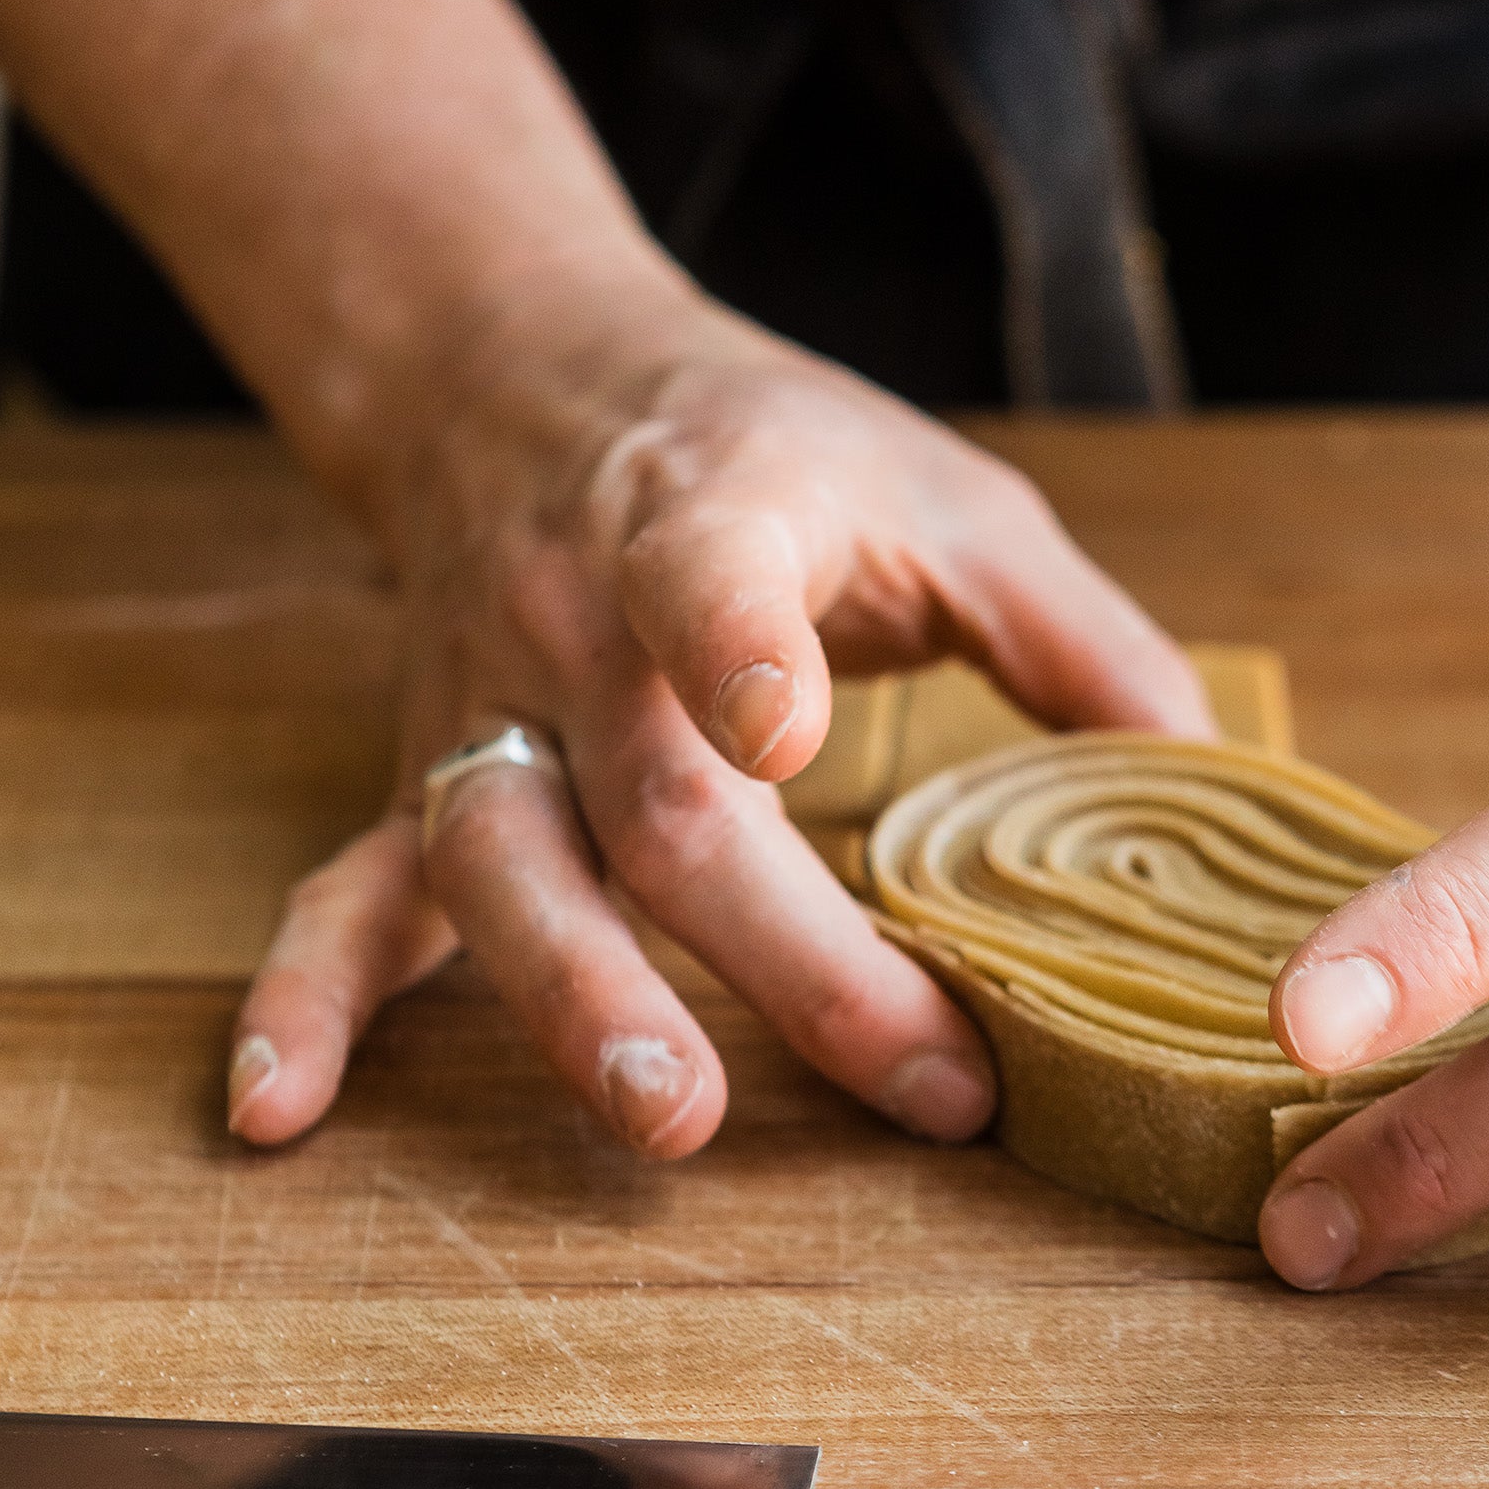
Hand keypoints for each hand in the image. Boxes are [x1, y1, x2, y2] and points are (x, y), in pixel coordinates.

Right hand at [228, 278, 1208, 1155]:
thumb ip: (1076, 637)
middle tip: (916, 1076)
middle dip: (783, 952)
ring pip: (501, 863)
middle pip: (654, 802)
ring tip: (665, 1116)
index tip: (787, 728)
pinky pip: (346, 898)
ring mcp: (485, 715)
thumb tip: (1214, 785)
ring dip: (576, 1001)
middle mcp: (574, 627)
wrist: (516, 373)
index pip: (705, 577)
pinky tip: (274, 1115)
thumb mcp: (943, 492)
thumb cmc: (764, 451)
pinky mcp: (426, 785)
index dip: (737, 648)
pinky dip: (306, 1005)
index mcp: (705, 519)